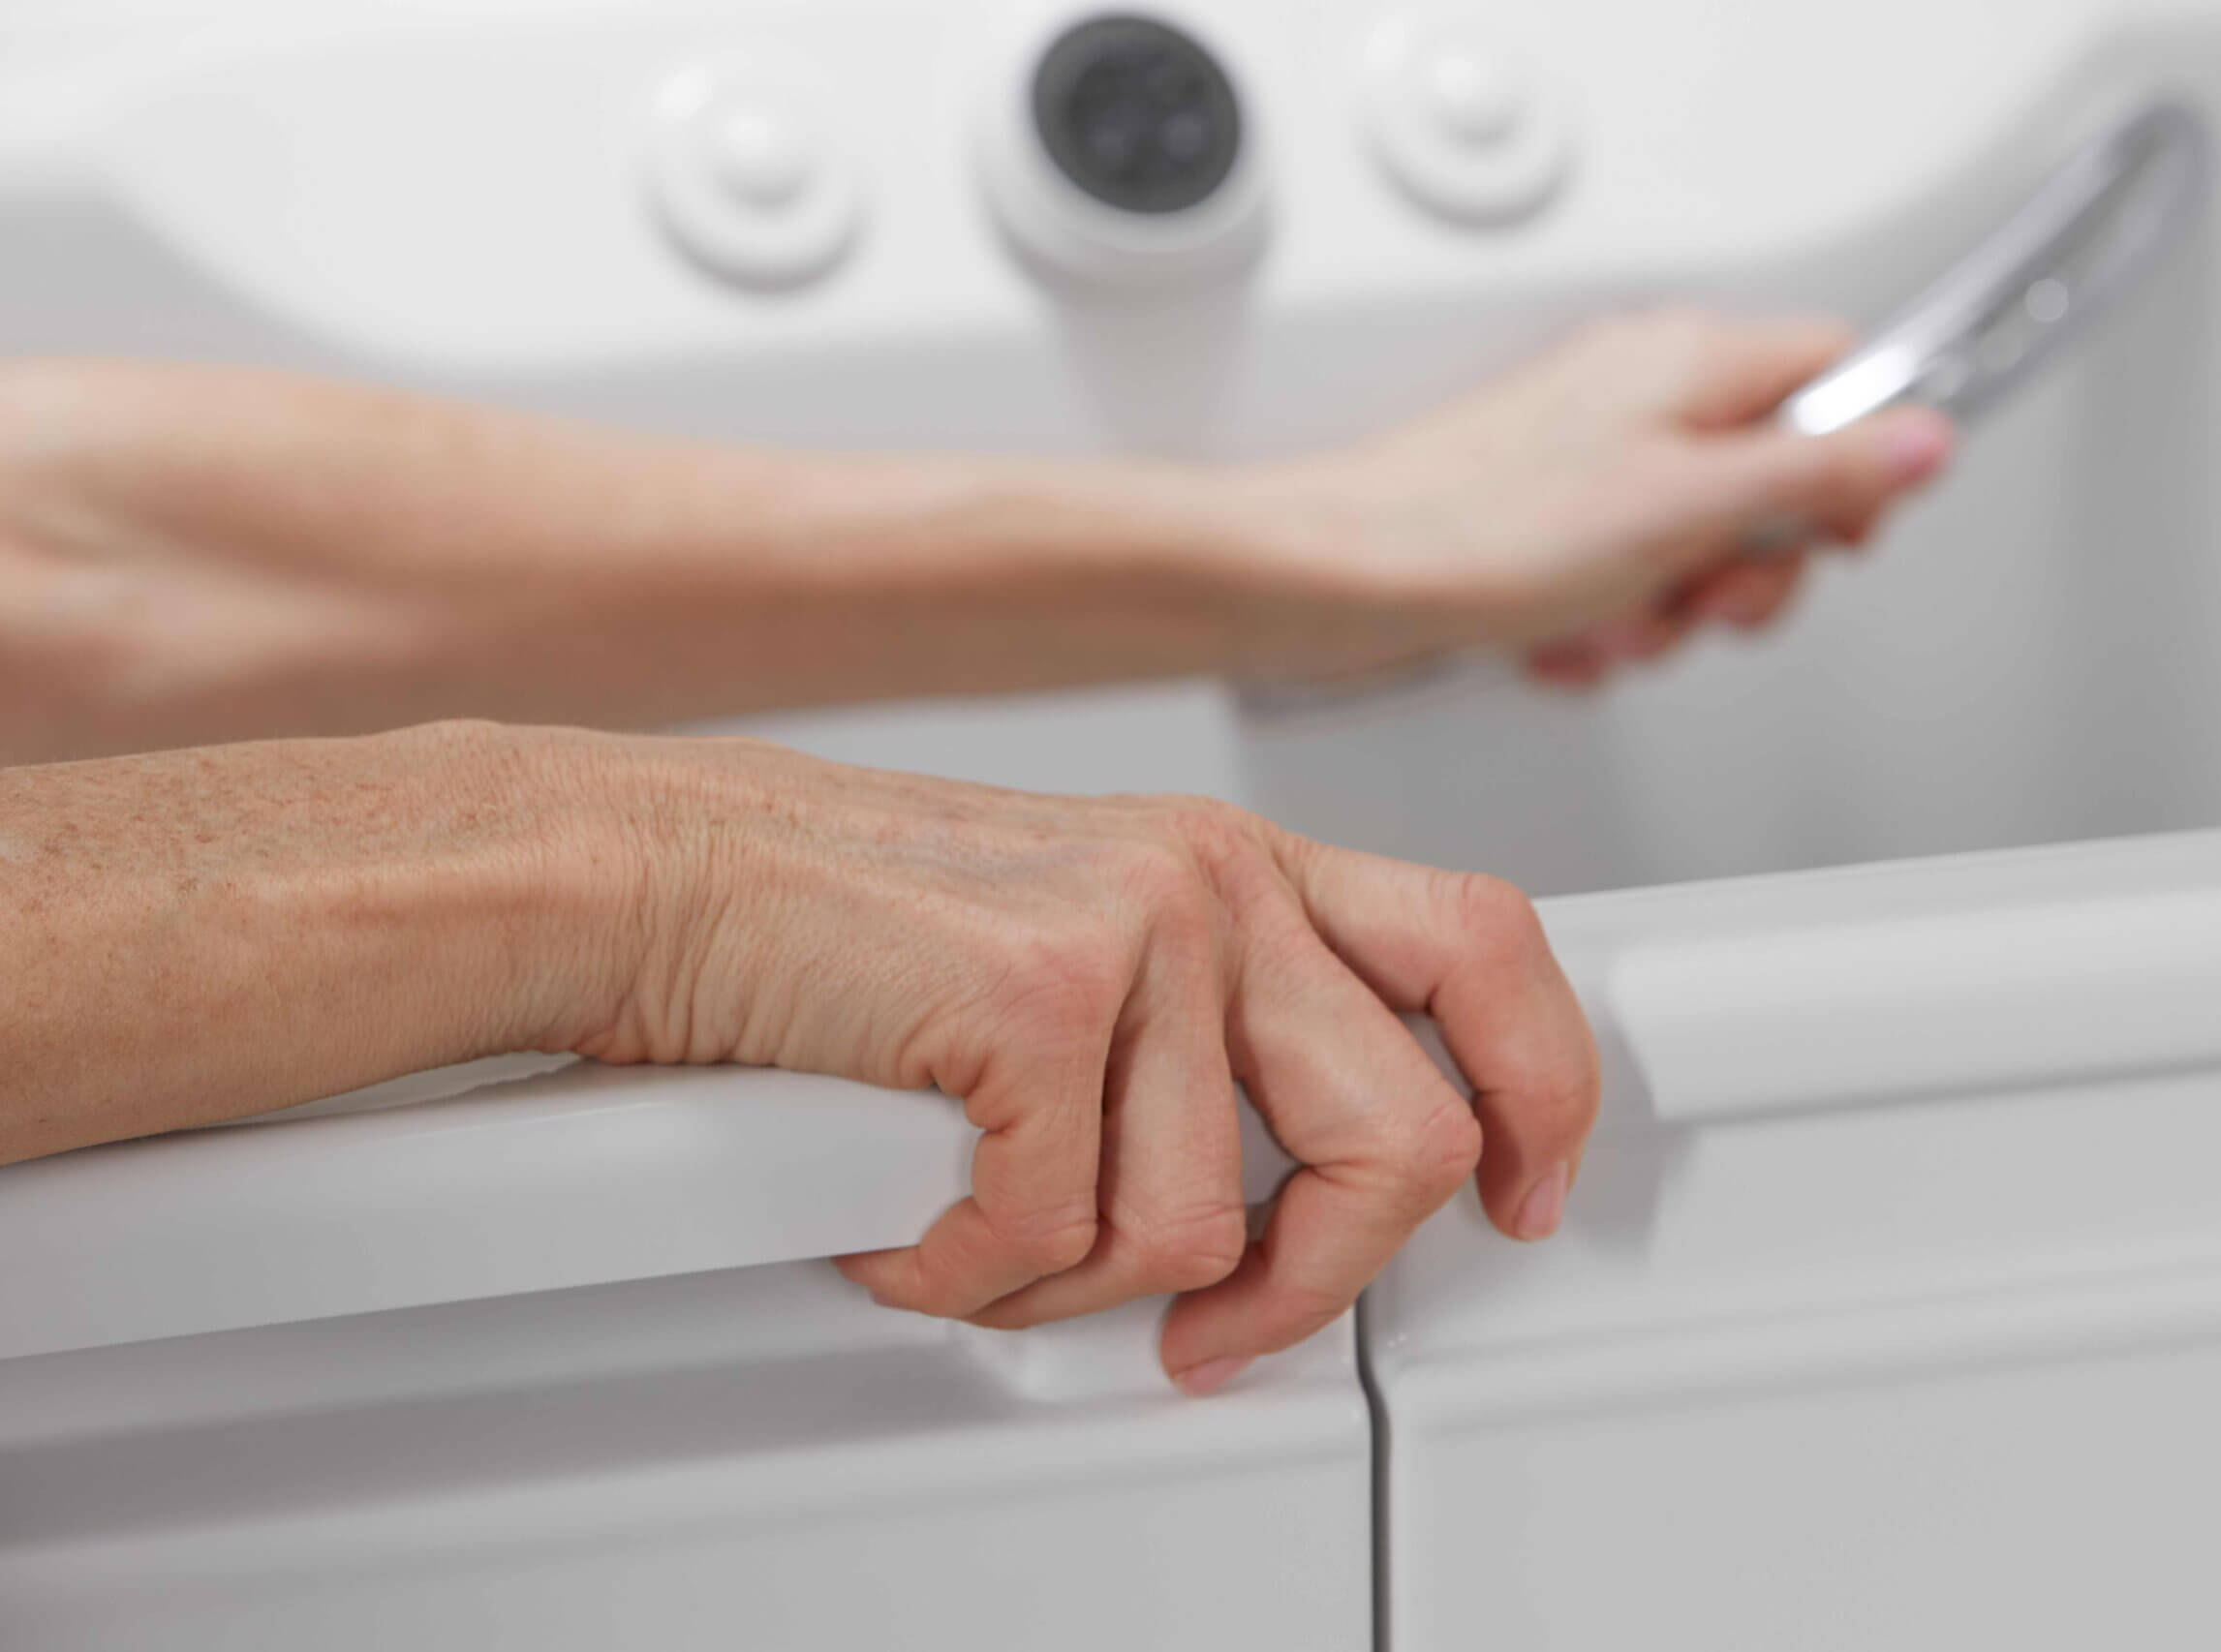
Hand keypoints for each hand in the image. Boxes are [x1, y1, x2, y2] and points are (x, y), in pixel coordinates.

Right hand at [569, 736, 1598, 1392]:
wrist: (664, 878)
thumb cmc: (845, 929)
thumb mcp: (1078, 944)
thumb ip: (1205, 1031)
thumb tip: (1287, 1192)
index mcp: (1240, 865)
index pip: (1483, 946)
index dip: (1540, 1087)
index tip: (1522, 1192)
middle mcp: (1212, 881)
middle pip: (1403, 1134)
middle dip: (1318, 1278)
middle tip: (1225, 1326)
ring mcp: (1135, 932)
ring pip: (1203, 1226)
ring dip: (1070, 1280)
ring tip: (976, 1228)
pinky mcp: (1038, 1000)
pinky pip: (1056, 1234)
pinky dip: (962, 1267)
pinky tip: (901, 1212)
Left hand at [1233, 308, 1953, 686]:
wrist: (1345, 579)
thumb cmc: (1486, 530)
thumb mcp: (1690, 506)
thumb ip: (1819, 472)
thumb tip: (1925, 438)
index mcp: (1690, 361)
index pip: (1837, 374)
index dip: (1856, 462)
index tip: (1833, 531)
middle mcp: (1641, 395)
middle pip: (1771, 480)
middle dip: (1745, 568)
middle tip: (1702, 598)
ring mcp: (1590, 460)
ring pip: (1692, 549)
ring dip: (1664, 613)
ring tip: (1609, 623)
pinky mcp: (1543, 523)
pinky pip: (1617, 582)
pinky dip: (1599, 626)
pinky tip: (1560, 639)